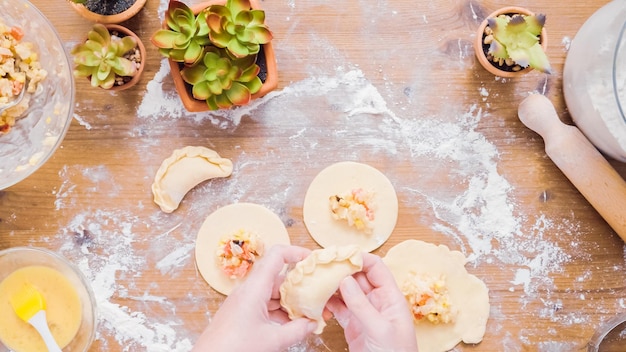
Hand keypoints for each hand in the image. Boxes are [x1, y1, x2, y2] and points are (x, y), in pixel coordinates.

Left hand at [192, 245, 317, 351]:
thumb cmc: (233, 349)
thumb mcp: (273, 341)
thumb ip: (297, 330)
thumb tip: (312, 323)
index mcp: (254, 288)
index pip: (276, 256)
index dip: (296, 253)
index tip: (312, 260)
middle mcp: (248, 290)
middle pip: (278, 277)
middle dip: (299, 286)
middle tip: (317, 295)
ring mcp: (244, 301)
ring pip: (273, 293)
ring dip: (290, 302)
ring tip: (308, 314)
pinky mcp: (242, 313)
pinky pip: (266, 305)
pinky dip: (280, 312)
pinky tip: (291, 325)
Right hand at [326, 252, 417, 351]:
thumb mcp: (379, 329)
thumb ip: (361, 305)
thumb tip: (345, 280)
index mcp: (390, 297)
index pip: (376, 268)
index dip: (359, 258)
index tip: (339, 254)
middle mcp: (377, 301)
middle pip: (358, 277)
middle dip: (340, 270)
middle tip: (320, 266)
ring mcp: (364, 313)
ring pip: (346, 292)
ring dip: (331, 287)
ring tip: (315, 283)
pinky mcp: (353, 325)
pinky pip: (339, 308)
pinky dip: (328, 304)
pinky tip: (318, 303)